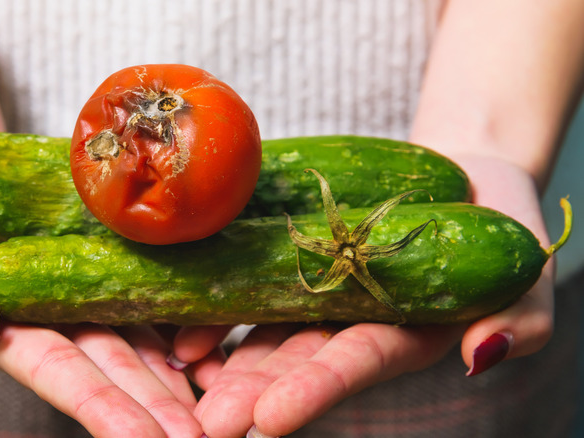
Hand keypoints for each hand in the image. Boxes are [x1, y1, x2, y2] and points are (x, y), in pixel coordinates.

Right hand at [0, 212, 203, 436]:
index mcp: (8, 332)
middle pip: (115, 369)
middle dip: (155, 409)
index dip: (102, 408)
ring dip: (179, 379)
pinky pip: (152, 296)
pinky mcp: (111, 266)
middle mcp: (57, 324)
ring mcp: (89, 297)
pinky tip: (216, 350)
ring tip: (220, 409)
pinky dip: (184, 324)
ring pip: (141, 341)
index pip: (61, 374)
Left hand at [175, 156, 555, 437]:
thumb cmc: (501, 234)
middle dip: (252, 391)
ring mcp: (320, 295)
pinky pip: (254, 283)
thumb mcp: (524, 282)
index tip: (269, 421)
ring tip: (182, 368)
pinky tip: (185, 327)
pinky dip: (222, 305)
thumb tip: (481, 354)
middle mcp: (351, 325)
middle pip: (296, 362)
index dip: (313, 392)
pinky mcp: (298, 260)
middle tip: (207, 419)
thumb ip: (513, 324)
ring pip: (265, 330)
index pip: (353, 368)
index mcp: (401, 338)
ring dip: (224, 354)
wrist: (463, 183)